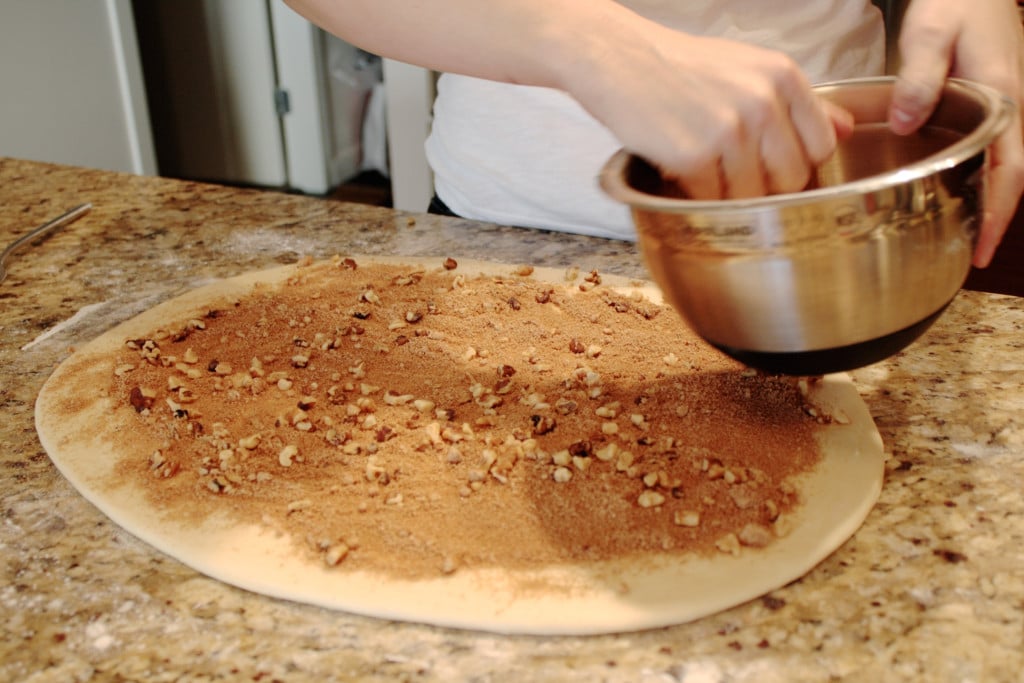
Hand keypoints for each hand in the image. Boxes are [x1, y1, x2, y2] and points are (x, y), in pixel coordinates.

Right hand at [566, 25, 851, 199]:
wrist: (617, 57)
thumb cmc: (680, 66)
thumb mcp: (749, 69)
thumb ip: (800, 103)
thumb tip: (847, 129)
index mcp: (783, 77)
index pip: (822, 147)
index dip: (798, 164)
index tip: (772, 165)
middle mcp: (763, 101)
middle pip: (791, 179)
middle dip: (764, 185)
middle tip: (730, 171)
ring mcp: (729, 130)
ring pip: (750, 196)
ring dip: (724, 192)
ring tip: (700, 165)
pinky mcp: (693, 155)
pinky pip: (709, 200)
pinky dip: (693, 193)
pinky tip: (679, 167)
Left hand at [890, 0, 1023, 266]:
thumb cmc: (954, 3)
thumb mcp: (930, 35)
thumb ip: (919, 79)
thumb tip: (907, 122)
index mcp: (1001, 97)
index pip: (1007, 168)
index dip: (997, 211)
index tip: (985, 245)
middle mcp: (1011, 107)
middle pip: (1011, 177)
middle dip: (996, 218)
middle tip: (975, 257)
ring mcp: (1005, 107)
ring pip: (1003, 166)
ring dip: (989, 202)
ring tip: (966, 237)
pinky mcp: (992, 105)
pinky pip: (991, 150)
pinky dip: (980, 178)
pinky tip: (957, 195)